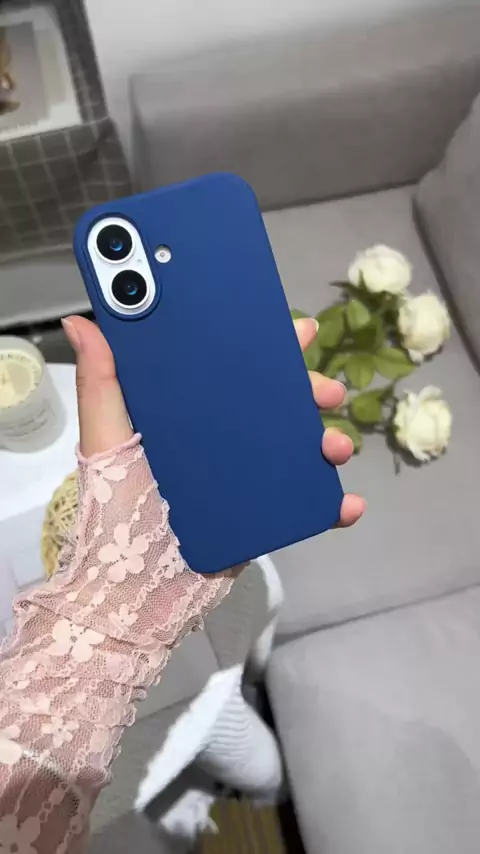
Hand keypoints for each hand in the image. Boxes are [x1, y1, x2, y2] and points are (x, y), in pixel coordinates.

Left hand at [62, 315, 364, 528]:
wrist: (136, 589)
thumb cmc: (117, 507)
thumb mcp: (106, 438)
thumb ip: (100, 383)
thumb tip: (82, 321)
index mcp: (191, 414)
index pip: (232, 369)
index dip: (266, 347)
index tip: (296, 330)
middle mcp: (223, 439)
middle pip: (276, 404)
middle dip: (310, 390)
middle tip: (328, 390)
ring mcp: (246, 478)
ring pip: (298, 448)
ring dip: (328, 441)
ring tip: (335, 447)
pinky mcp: (261, 515)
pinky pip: (303, 504)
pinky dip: (332, 504)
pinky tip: (347, 503)